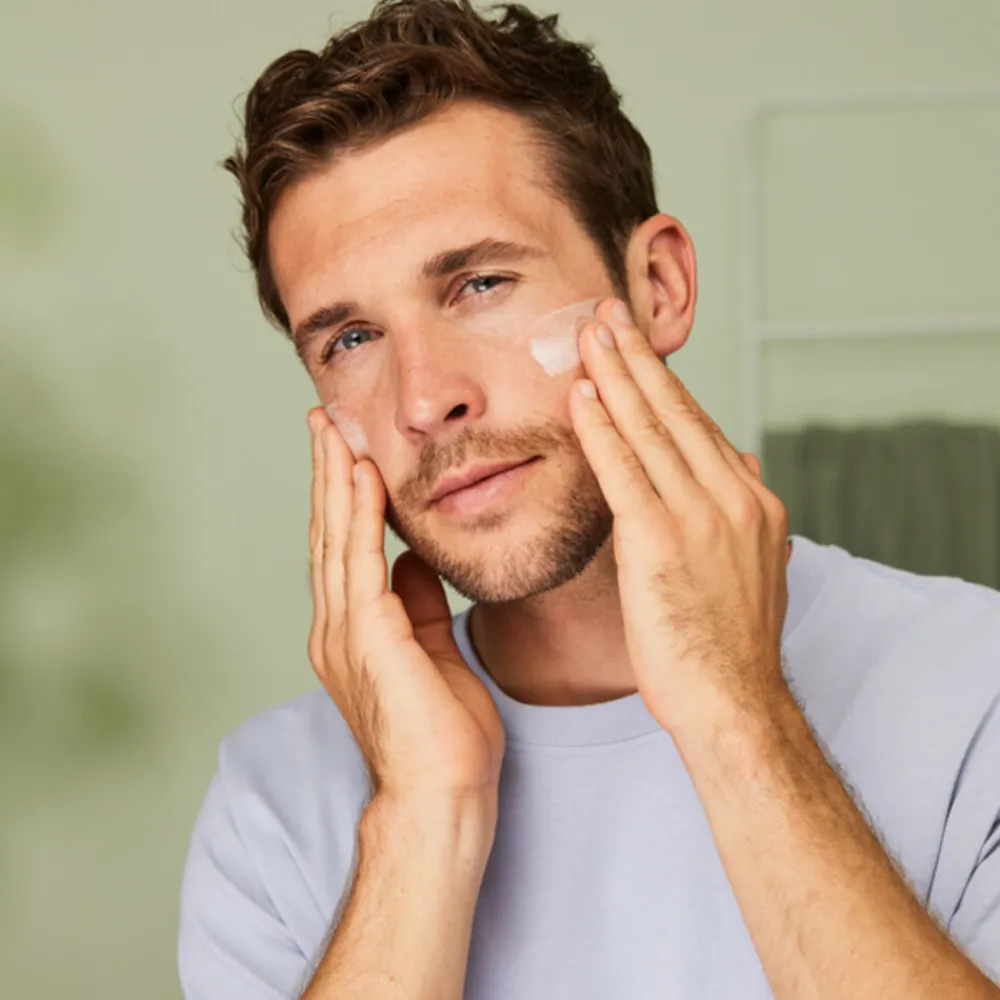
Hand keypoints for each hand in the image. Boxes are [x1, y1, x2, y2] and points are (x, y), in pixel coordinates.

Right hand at [307, 407, 504, 801]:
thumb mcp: (432, 653)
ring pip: (337, 539)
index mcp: (353, 631)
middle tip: (322, 419)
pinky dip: (360, 517)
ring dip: (335, 480)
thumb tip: (410, 562)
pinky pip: (362, 563)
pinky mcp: (367, 639)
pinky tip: (363, 478)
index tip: (344, 449)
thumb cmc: (442, 736)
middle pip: (330, 533)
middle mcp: (337, 627)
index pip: (345, 548)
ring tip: (333, 430)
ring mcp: (346, 633)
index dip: (342, 496)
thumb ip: (415, 606)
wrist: (442, 796)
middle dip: (327, 473)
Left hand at [568, 300, 790, 736]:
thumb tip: (742, 459)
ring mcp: (701, 516)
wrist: (734, 702)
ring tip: (588, 333)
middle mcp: (733, 497)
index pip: (700, 428)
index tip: (637, 349)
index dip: (664, 384)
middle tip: (607, 312)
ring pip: (651, 429)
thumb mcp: (753, 569)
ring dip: (616, 375)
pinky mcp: (662, 540)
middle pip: (677, 412)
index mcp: (753, 501)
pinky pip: (625, 470)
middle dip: (638, 358)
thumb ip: (742, 510)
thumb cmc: (729, 646)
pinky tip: (581, 396)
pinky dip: (602, 428)